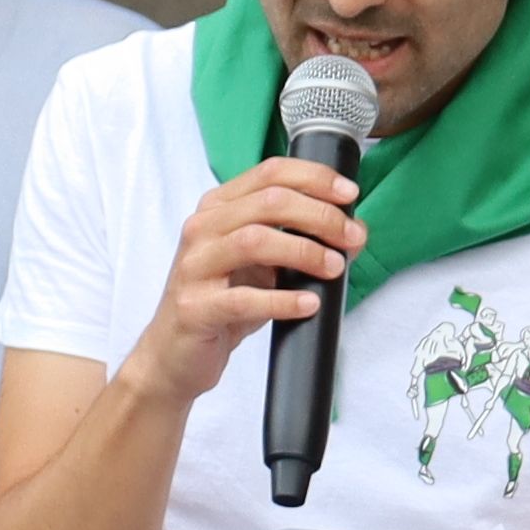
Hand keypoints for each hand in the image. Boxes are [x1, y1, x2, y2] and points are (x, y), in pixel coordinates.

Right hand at [129, 159, 364, 404]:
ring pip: (254, 241)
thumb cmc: (222, 305)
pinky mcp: (194, 307)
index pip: (270, 173)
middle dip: (320, 216)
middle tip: (351, 237)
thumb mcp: (263, 267)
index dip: (315, 178)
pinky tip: (308, 304)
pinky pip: (242, 299)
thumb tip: (354, 231)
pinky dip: (282, 300)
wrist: (175, 355)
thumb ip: (300, 242)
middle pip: (269, 202)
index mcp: (218, 208)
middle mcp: (202, 228)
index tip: (348, 194)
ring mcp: (194, 267)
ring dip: (304, 251)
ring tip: (333, 268)